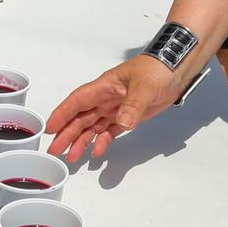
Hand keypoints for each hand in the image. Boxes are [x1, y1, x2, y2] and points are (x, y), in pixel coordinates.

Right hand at [46, 55, 182, 162]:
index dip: (63, 115)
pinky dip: (102, 141)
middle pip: (81, 117)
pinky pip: (109, 130)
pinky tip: (97, 152)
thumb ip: (133, 105)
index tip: (50, 129)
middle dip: (67, 134)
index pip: (78, 101)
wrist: (177, 69)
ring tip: (72, 157)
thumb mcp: (145, 86)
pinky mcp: (128, 114)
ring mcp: (116, 106)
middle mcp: (106, 97)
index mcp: (104, 86)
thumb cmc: (158, 69)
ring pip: (92, 126)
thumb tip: (122, 122)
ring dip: (82, 140)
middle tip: (56, 151)